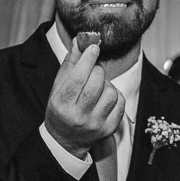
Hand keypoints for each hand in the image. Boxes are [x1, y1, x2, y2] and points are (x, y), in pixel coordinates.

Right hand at [43, 37, 123, 158]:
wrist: (65, 140)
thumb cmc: (61, 108)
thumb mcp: (59, 86)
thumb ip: (71, 63)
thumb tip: (80, 40)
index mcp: (62, 104)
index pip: (77, 79)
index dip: (87, 60)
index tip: (94, 47)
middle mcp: (78, 116)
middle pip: (96, 84)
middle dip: (97, 70)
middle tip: (93, 70)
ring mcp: (95, 125)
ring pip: (111, 92)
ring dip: (106, 84)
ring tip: (98, 88)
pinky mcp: (109, 129)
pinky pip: (120, 103)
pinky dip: (115, 95)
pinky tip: (105, 98)